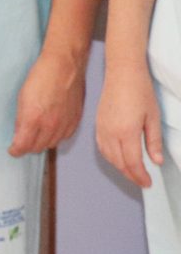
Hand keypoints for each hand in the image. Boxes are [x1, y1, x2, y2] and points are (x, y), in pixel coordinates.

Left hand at [8, 50, 85, 156]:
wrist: (64, 65)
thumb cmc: (41, 75)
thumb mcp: (22, 96)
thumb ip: (21, 119)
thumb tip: (19, 135)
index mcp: (34, 119)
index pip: (23, 146)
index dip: (16, 150)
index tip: (13, 149)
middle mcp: (50, 126)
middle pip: (37, 148)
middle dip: (28, 146)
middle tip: (24, 140)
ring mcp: (64, 125)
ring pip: (51, 144)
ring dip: (43, 142)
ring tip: (37, 134)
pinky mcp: (75, 121)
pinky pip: (64, 137)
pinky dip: (56, 136)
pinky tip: (51, 128)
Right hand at [96, 62, 163, 187]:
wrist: (122, 71)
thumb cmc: (139, 90)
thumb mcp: (153, 117)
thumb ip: (154, 141)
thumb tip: (156, 161)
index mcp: (127, 131)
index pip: (132, 163)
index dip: (141, 177)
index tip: (148, 183)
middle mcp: (111, 132)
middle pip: (119, 163)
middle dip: (131, 175)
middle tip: (142, 180)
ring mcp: (102, 127)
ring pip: (108, 157)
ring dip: (120, 168)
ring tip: (132, 171)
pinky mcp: (97, 123)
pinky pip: (101, 147)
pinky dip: (110, 157)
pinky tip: (118, 157)